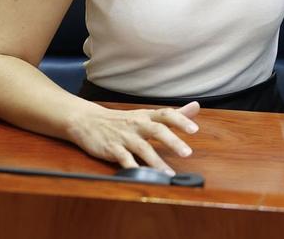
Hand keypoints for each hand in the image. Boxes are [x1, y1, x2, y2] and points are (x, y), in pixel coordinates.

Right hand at [64, 102, 199, 173]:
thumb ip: (173, 114)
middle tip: (188, 153)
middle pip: (157, 131)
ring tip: (169, 174)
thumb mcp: (147, 114)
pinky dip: (132, 168)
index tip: (194, 130)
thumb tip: (196, 107)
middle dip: (173, 142)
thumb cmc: (122, 120)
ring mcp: (124, 137)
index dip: (181, 121)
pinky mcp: (112, 149)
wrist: (87, 121)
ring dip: (156, 162)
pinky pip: (123, 159)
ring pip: (142, 148)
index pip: (167, 115)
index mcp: (147, 116)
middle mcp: (137, 125)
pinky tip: (141, 176)